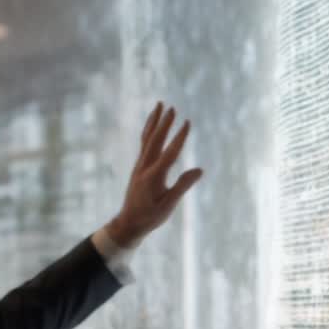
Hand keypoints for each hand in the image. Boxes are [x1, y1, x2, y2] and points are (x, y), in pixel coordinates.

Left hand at [105, 102, 202, 247]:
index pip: (169, 153)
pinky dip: (149, 131)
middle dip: (164, 123)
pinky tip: (153, 124)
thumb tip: (199, 170)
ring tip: (159, 106)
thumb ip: (183, 186)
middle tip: (172, 108)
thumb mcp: (169, 205)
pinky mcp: (139, 167)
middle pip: (154, 140)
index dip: (179, 137)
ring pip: (147, 138)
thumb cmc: (150, 217)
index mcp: (153, 177)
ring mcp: (139, 166)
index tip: (187, 122)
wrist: (128, 223)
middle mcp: (144, 167)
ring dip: (154, 121)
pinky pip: (144, 143)